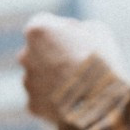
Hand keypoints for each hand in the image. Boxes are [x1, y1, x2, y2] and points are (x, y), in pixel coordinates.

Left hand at [18, 14, 127, 129]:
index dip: (64, 31)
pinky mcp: (33, 105)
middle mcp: (25, 55)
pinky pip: (43, 100)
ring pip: (39, 77)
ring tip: (80, 89)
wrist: (104, 105)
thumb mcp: (98, 32)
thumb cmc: (103, 63)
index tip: (79, 40)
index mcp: (38, 30)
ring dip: (54, 79)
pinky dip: (55, 102)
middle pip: (38, 51)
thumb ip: (79, 29)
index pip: (45, 23)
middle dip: (53, 56)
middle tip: (78, 65)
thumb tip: (74, 36)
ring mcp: (28, 82)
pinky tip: (74, 104)